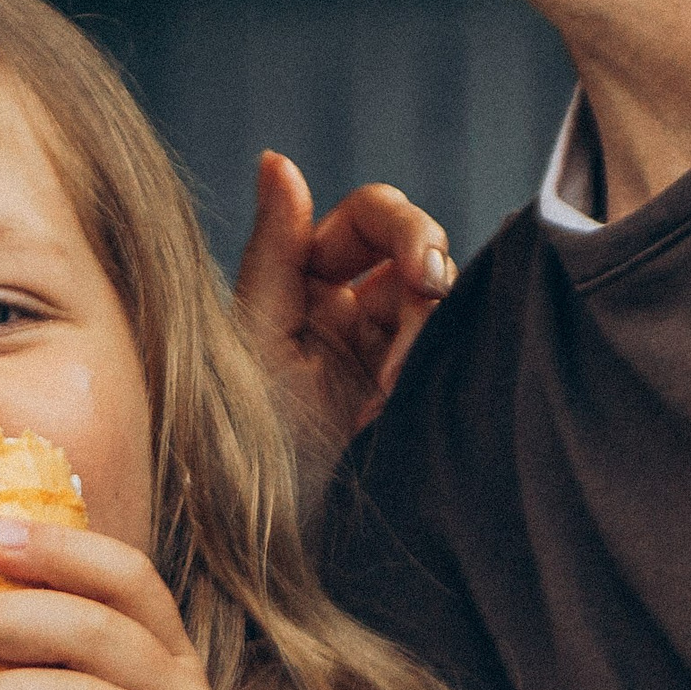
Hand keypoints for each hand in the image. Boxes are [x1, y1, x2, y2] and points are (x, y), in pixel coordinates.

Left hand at [234, 155, 452, 475]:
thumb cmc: (245, 434)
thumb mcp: (254, 337)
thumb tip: (277, 160)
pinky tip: (403, 394)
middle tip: (432, 292)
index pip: (367, 219)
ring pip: (439, 297)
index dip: (398, 225)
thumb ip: (274, 249)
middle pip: (415, 245)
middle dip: (428, 260)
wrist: (267, 529)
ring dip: (427, 326)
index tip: (417, 266)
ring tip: (391, 381)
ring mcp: (384, 348)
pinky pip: (446, 348)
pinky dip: (435, 361)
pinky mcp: (410, 387)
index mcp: (302, 280)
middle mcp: (347, 305)